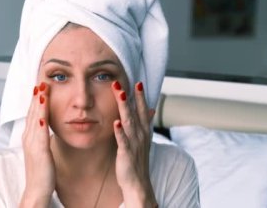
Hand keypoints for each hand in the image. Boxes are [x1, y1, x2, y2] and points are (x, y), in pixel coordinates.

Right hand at [20, 82, 54, 206]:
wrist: (37, 191)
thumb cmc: (42, 173)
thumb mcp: (42, 151)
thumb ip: (43, 139)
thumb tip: (48, 128)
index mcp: (31, 137)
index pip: (34, 114)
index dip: (37, 100)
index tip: (42, 87)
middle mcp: (29, 137)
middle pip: (33, 112)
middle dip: (37, 96)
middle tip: (41, 80)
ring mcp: (32, 143)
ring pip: (35, 117)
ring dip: (38, 101)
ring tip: (42, 87)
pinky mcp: (39, 149)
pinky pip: (40, 129)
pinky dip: (41, 115)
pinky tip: (44, 106)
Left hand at [111, 81, 156, 207]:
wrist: (138, 182)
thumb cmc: (138, 160)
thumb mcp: (144, 139)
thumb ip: (145, 123)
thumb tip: (151, 109)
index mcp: (144, 131)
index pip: (143, 110)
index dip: (141, 97)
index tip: (138, 83)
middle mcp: (141, 135)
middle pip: (135, 112)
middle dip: (130, 97)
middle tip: (122, 83)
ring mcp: (134, 143)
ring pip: (129, 122)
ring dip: (125, 108)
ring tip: (120, 95)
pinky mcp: (126, 153)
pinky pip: (123, 141)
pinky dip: (120, 132)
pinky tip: (116, 123)